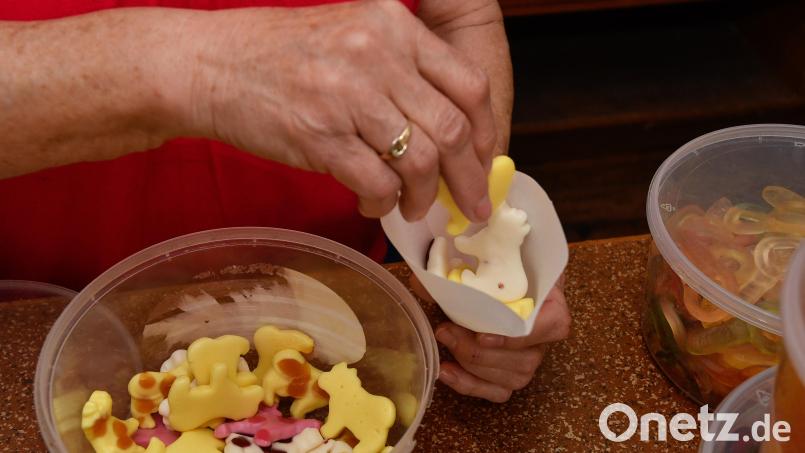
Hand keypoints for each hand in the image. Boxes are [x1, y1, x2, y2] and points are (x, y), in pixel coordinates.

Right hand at [183, 0, 496, 221]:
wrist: (211, 64)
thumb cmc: (280, 55)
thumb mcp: (352, 36)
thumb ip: (402, 70)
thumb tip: (447, 134)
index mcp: (394, 26)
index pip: (468, 84)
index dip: (485, 133)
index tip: (485, 162)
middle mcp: (378, 54)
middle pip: (451, 129)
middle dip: (468, 180)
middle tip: (469, 207)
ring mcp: (348, 95)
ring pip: (420, 161)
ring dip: (423, 197)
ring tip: (414, 208)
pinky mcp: (320, 135)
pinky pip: (377, 183)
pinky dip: (383, 204)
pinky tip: (374, 206)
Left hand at [412, 274, 569, 401]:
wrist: (499, 276)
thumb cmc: (498, 267)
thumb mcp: (487, 260)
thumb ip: (458, 269)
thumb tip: (421, 281)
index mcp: (552, 301)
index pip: (552, 327)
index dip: (517, 337)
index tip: (482, 336)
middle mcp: (545, 335)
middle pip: (522, 359)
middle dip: (477, 351)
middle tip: (445, 329)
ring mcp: (530, 357)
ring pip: (510, 378)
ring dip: (470, 364)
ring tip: (445, 341)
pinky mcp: (513, 374)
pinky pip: (498, 391)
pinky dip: (469, 384)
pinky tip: (446, 371)